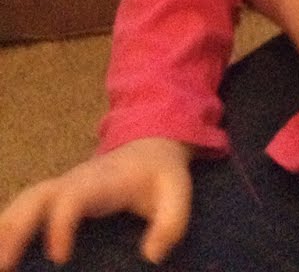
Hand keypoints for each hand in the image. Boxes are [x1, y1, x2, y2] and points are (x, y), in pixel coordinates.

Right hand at [0, 138, 190, 268]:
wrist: (151, 144)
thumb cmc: (160, 172)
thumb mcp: (178, 191)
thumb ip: (172, 222)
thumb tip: (151, 256)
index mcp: (101, 181)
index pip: (73, 197)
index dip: (61, 224)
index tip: (59, 258)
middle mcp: (74, 182)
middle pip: (35, 198)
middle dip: (15, 229)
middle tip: (3, 265)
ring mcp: (62, 189)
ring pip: (23, 202)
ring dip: (5, 228)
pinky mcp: (57, 198)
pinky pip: (25, 209)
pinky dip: (9, 226)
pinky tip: (4, 250)